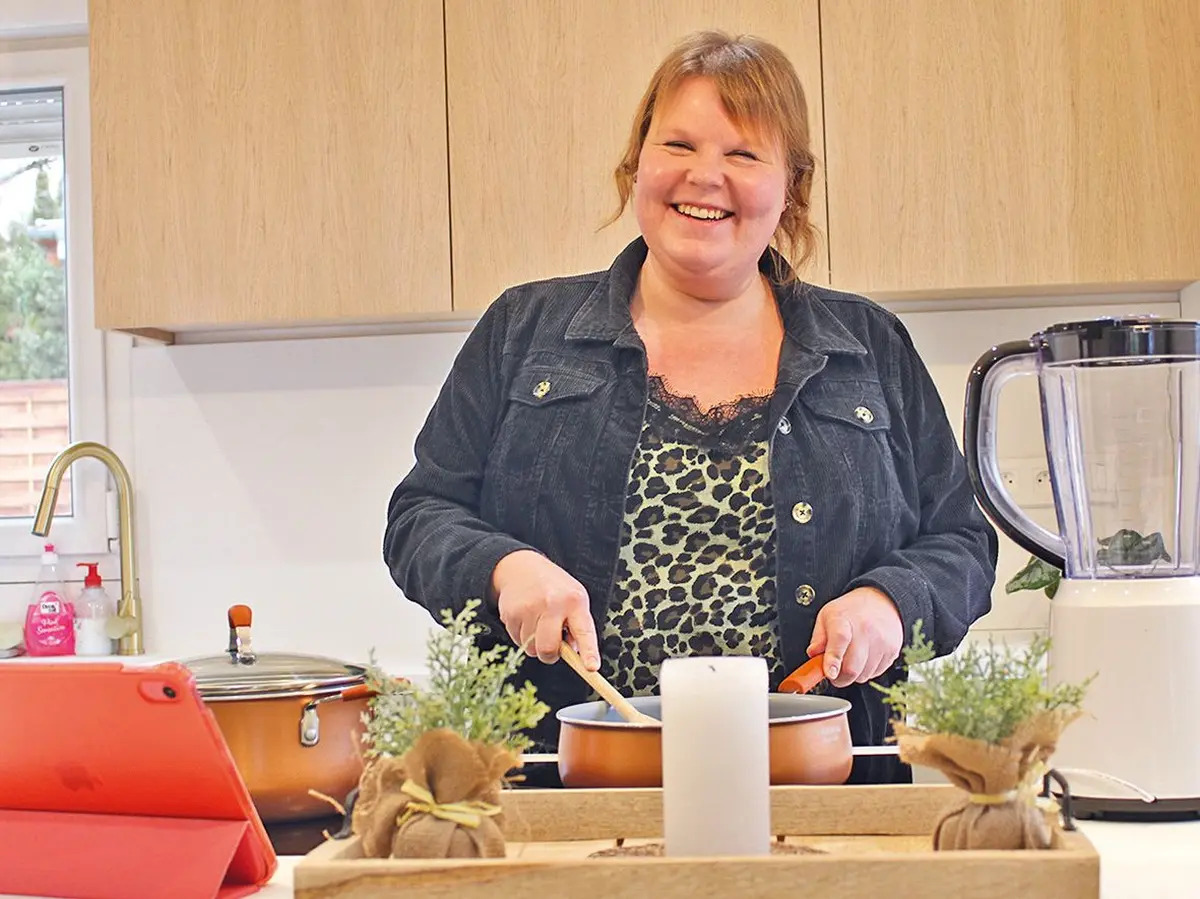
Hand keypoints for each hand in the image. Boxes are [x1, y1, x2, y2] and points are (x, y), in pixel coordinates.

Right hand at [490, 550, 599, 669]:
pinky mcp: (511, 613)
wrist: (522, 568)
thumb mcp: (574, 599)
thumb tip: (575, 655)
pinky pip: (517, 641)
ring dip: (534, 643)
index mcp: (574, 601)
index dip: (589, 652)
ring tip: (537, 623)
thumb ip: (577, 626)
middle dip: (550, 655)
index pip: (584, 631)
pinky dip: (521, 636)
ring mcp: (529, 608)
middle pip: (549, 649)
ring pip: (531, 649)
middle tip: (552, 645)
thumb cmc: (554, 588)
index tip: (591, 668)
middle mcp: (552, 603)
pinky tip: (525, 619)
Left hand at [806, 586, 902, 687]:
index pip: (840, 640)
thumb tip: (813, 655)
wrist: (881, 600)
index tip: (829, 673)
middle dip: (839, 678)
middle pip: (852, 668)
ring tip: (851, 657)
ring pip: (863, 675)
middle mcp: (865, 630)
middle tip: (834, 671)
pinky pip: (876, 674)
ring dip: (853, 674)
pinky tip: (864, 656)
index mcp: (843, 620)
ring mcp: (881, 641)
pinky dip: (866, 671)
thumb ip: (817, 638)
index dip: (833, 659)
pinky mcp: (892, 651)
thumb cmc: (851, 610)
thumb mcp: (826, 616)